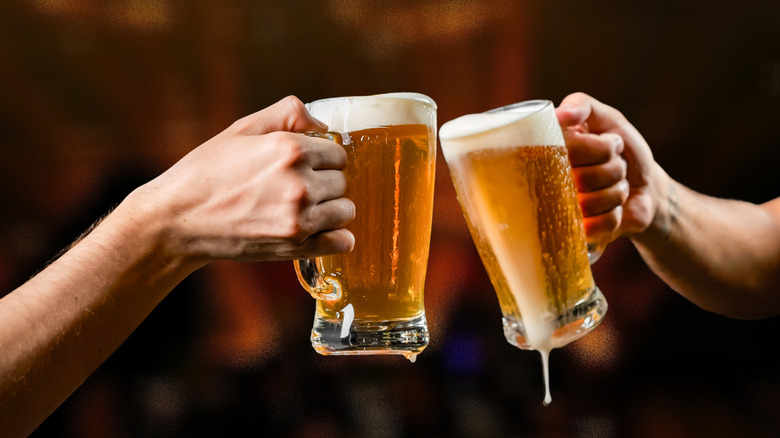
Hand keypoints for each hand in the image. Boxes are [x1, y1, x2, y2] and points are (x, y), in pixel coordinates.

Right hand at [126, 96, 355, 262]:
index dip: (322, 159)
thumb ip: (288, 114)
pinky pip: (343, 242)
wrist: (178, 220)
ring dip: (330, 209)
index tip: (305, 166)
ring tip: (304, 209)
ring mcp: (299, 218)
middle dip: (326, 183)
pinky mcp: (296, 247)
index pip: (337, 153)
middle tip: (297, 188)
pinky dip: (337, 237)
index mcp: (290, 149)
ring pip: (346, 210)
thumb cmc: (207, 172)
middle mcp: (300, 183)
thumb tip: (324, 125)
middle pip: (342, 181)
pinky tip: (318, 231)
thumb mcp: (243, 129)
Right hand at [556, 92, 661, 243]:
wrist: (647, 188)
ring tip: (614, 186)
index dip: (600, 148)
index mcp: (552, 153)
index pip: (572, 150)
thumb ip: (583, 106)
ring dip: (615, 192)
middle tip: (614, 166)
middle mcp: (551, 182)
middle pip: (585, 178)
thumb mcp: (608, 119)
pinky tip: (613, 210)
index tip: (612, 143)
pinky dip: (616, 215)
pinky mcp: (580, 233)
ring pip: (593, 203)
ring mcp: (563, 210)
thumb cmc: (625, 151)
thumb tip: (558, 114)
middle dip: (612, 170)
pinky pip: (600, 224)